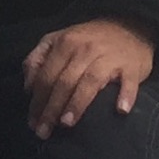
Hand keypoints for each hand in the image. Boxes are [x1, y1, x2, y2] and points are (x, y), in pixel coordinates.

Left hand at [22, 20, 155, 136]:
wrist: (129, 26)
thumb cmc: (90, 39)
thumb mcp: (60, 39)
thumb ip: (39, 57)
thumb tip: (28, 86)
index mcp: (65, 42)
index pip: (47, 75)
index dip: (37, 99)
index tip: (32, 122)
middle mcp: (85, 49)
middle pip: (64, 81)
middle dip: (51, 108)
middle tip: (44, 132)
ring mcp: (109, 57)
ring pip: (90, 81)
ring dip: (77, 103)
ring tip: (66, 123)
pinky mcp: (131, 67)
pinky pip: (128, 82)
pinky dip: (125, 95)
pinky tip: (120, 110)